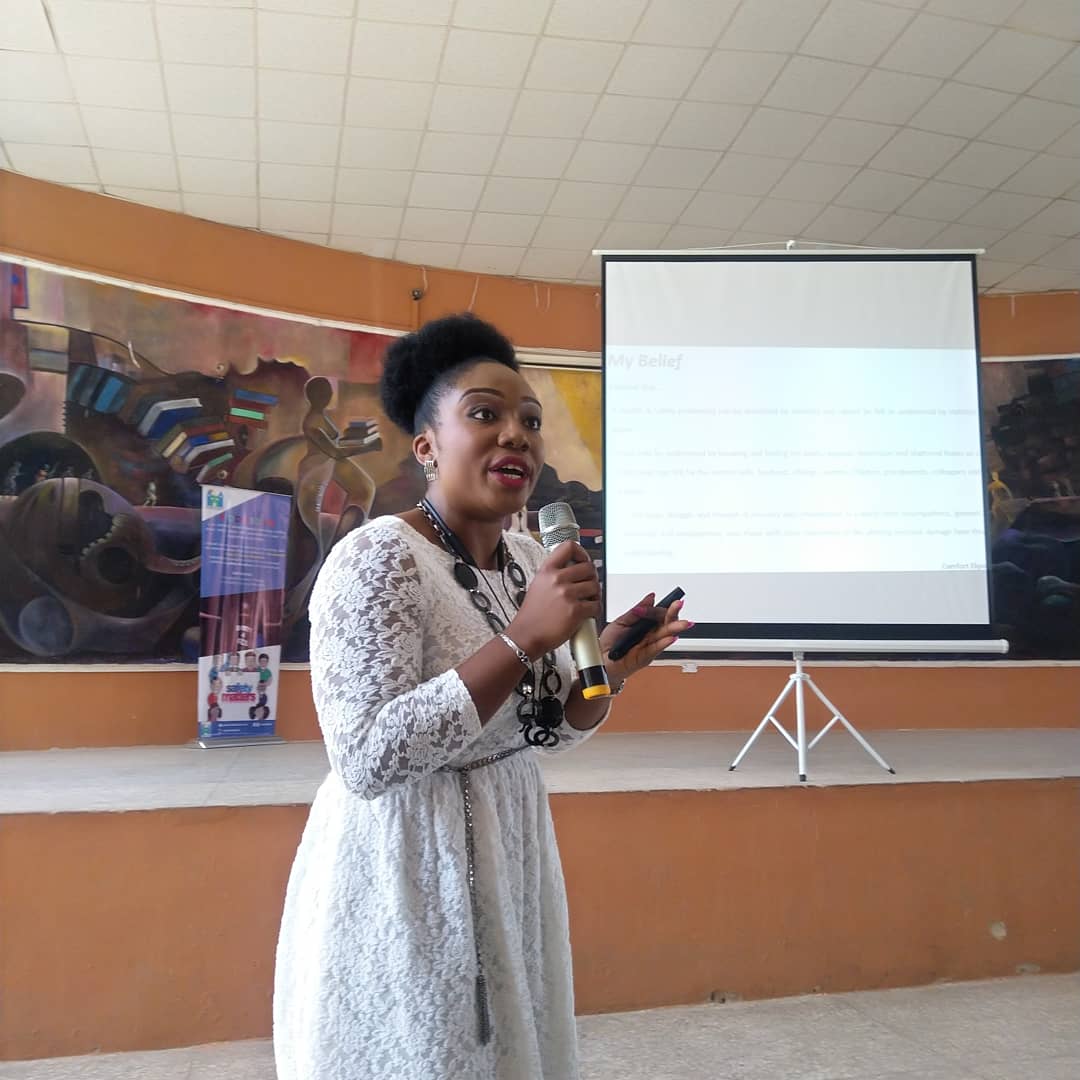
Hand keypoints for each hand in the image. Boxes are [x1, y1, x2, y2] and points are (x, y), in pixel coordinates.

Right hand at [507, 541, 601, 659]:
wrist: (526, 635)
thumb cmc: (532, 614)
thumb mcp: (538, 584)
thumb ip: (554, 573)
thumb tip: (574, 568)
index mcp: (547, 570)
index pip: (569, 547)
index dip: (582, 552)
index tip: (584, 560)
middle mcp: (557, 579)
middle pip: (588, 567)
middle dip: (592, 578)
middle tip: (589, 586)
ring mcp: (566, 595)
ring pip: (595, 586)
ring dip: (595, 595)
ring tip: (587, 601)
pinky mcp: (575, 611)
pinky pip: (596, 605)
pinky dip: (595, 610)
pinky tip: (588, 613)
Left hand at [600, 593, 692, 686]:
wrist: (601, 659)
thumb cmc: (610, 642)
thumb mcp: (621, 621)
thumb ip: (637, 610)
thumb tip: (651, 597)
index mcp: (645, 625)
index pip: (659, 614)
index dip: (663, 607)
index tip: (667, 601)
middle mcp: (649, 635)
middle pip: (666, 624)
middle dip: (674, 615)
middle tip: (679, 605)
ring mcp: (648, 646)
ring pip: (664, 636)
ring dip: (674, 629)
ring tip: (683, 624)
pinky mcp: (645, 658)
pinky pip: (655, 649)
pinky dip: (663, 643)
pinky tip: (671, 638)